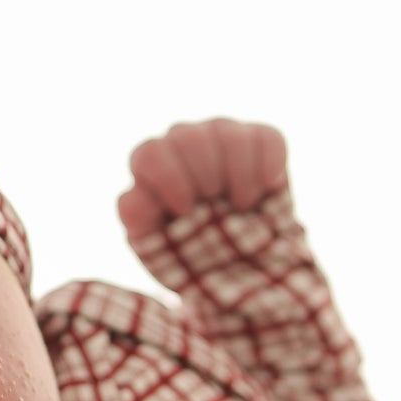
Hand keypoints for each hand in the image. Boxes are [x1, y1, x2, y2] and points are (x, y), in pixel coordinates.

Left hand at [117, 118, 287, 242]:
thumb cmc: (187, 253)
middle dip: (203, 177)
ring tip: (241, 206)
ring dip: (237, 175)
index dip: (169, 181)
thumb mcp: (154, 244)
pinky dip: (268, 168)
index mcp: (151, 164)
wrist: (237, 266)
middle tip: (213, 208)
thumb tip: (132, 199)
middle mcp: (183, 141)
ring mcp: (221, 135)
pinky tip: (265, 190)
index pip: (150, 153)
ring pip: (227, 134)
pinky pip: (266, 139)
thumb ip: (138, 218)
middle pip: (187, 137)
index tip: (184, 212)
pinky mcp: (259, 139)